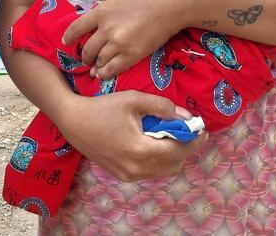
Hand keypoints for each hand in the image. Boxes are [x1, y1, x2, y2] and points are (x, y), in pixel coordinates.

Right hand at [55, 92, 205, 181]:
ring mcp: (129, 175)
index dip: (193, 140)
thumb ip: (161, 106)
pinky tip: (154, 143)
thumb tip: (184, 115)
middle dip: (185, 148)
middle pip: (174, 164)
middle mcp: (137, 168)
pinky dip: (159, 161)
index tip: (202, 130)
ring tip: (172, 136)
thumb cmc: (102, 107)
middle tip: (189, 132)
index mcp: (141, 150)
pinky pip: (150, 172)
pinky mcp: (122, 175)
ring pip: (163, 171)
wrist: (73, 121)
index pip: (177, 149)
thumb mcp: (133, 99)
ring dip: (173, 156)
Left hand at [64, 0, 186, 78]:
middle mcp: (106, 29)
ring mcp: (119, 43)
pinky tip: (103, 74)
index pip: (77, 27)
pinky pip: (113, 69)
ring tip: (94, 70)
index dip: (69, 36)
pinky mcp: (133, 55)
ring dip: (95, 66)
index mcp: (102, 11)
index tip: (66, 41)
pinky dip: (106, 73)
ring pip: (99, 61)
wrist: (173, 2)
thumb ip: (111, 9)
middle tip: (85, 59)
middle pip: (87, 49)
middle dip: (84, 56)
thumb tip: (106, 16)